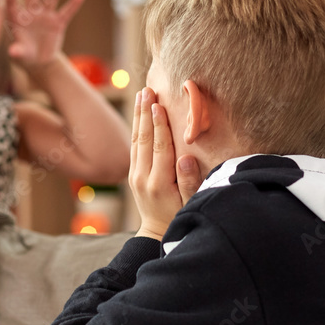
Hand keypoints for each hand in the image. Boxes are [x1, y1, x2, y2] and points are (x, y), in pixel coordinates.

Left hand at [5, 0, 84, 74]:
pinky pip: (67, 12)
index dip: (11, 0)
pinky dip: (73, 4)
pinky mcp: (59, 23)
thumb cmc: (25, 55)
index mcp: (19, 20)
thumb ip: (17, 52)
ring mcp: (46, 16)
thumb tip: (13, 52)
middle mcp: (32, 14)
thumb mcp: (20, 56)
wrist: (40, 60)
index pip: (13, 8)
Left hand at [130, 88, 202, 240]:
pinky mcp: (133, 175)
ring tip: (142, 94)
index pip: (159, 148)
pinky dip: (137, 128)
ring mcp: (135, 176)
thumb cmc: (181, 217)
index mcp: (159, 183)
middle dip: (146, 113)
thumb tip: (186, 159)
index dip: (159, 125)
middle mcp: (143, 178)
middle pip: (144, 139)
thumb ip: (189, 182)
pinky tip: (140, 113)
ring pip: (136, 140)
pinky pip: (134, 147)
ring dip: (139, 116)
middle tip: (147, 90)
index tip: (158, 105)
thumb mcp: (191, 204)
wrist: (158, 233)